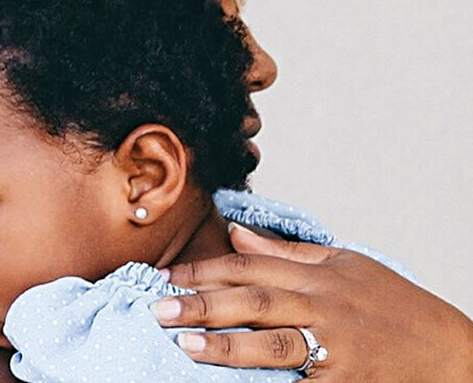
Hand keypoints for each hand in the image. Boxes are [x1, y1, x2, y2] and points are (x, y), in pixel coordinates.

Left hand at [151, 223, 472, 381]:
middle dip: (203, 301)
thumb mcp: (344, 265)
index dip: (205, 269)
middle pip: (255, 298)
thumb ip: (287, 253)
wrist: (449, 351)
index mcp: (320, 274)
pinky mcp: (344, 380)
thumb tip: (235, 234)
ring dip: (228, 342)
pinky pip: (300, 381)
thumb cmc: (394, 306)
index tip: (168, 276)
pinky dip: (268, 382)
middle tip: (159, 307)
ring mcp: (336, 344)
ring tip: (186, 343)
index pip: (251, 265)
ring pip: (275, 340)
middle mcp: (325, 304)